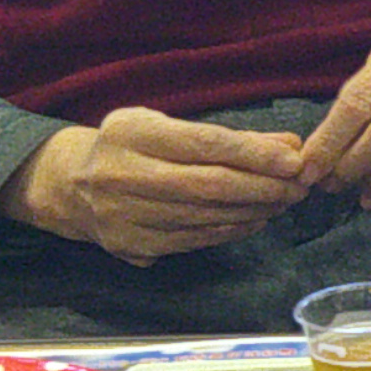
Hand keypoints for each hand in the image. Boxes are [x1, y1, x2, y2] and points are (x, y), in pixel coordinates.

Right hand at [6, 108, 306, 262]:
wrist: (70, 185)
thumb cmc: (132, 146)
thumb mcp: (168, 125)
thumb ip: (227, 136)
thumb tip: (289, 146)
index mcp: (130, 133)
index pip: (204, 144)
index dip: (254, 154)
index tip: (294, 159)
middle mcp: (121, 174)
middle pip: (208, 185)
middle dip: (263, 186)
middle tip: (300, 185)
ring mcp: (123, 214)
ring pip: (205, 216)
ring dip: (254, 210)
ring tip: (284, 200)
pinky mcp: (131, 245)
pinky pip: (195, 239)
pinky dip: (232, 229)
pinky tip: (255, 219)